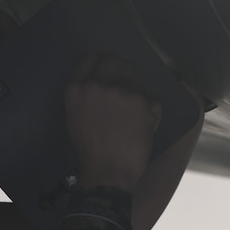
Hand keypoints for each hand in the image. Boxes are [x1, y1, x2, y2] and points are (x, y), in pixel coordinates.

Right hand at [65, 52, 160, 189]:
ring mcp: (120, 90)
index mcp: (76, 88)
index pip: (91, 59)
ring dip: (140, 99)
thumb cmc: (91, 150)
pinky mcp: (141, 99)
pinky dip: (153, 114)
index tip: (112, 66)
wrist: (108, 171)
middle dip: (125, 73)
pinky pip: (152, 100)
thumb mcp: (76, 116)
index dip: (103, 60)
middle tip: (132, 89)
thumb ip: (86, 95)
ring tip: (136, 122)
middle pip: (115, 62)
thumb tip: (103, 82)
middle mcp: (96, 84)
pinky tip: (145, 130)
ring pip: (137, 83)